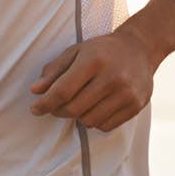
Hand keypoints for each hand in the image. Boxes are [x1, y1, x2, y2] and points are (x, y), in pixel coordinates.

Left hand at [27, 31, 157, 132]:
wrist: (139, 49)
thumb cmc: (101, 50)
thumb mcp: (75, 52)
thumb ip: (54, 71)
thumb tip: (35, 91)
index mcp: (93, 60)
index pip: (63, 90)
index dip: (46, 103)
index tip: (35, 109)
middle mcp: (112, 77)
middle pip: (74, 109)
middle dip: (59, 111)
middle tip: (56, 106)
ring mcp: (126, 93)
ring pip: (89, 121)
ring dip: (78, 116)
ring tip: (80, 103)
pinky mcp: (135, 106)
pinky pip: (105, 126)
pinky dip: (95, 122)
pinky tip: (96, 107)